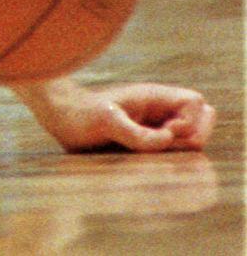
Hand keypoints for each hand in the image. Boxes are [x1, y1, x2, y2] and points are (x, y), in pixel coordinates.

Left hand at [25, 78, 216, 153]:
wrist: (57, 116)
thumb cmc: (78, 114)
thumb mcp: (104, 121)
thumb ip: (136, 133)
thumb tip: (167, 139)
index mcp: (152, 97)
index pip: (196, 102)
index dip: (191, 120)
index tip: (166, 130)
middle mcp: (157, 110)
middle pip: (200, 122)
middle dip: (191, 137)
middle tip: (161, 143)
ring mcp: (153, 124)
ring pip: (188, 138)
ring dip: (179, 150)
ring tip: (150, 151)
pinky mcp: (145, 138)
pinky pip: (171, 149)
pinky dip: (168, 157)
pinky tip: (143, 159)